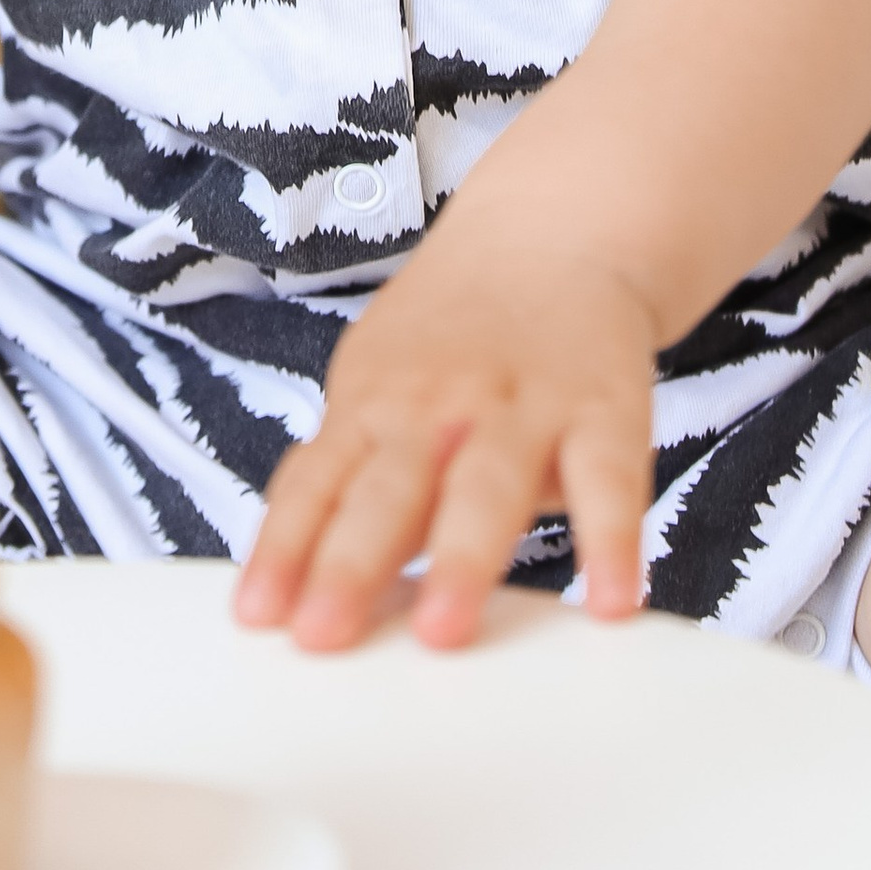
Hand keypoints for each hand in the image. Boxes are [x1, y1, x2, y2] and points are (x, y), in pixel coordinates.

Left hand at [235, 234, 654, 654]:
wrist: (554, 235)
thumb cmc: (447, 340)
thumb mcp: (375, 387)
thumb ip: (347, 477)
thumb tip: (300, 582)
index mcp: (372, 403)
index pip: (316, 483)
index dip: (284, 549)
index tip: (258, 618)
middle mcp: (439, 405)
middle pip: (389, 488)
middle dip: (352, 562)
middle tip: (323, 635)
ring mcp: (522, 407)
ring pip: (488, 487)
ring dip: (462, 559)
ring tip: (444, 632)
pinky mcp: (604, 411)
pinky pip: (609, 481)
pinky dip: (612, 543)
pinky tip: (609, 602)